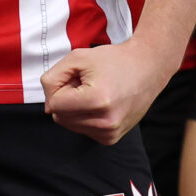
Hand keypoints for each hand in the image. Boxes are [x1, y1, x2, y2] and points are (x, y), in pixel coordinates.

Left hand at [40, 42, 170, 144]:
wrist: (147, 68)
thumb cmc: (113, 60)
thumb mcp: (78, 58)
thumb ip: (52, 78)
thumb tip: (48, 106)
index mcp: (97, 101)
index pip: (54, 104)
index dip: (59, 86)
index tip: (75, 76)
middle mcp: (105, 122)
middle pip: (59, 116)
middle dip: (66, 98)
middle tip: (86, 83)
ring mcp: (109, 133)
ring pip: (69, 125)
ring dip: (75, 107)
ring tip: (94, 92)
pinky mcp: (111, 138)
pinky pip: (82, 129)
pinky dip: (84, 116)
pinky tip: (100, 103)